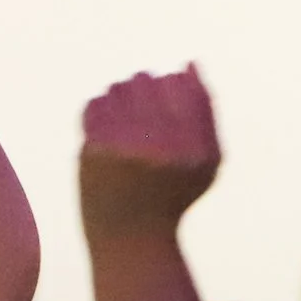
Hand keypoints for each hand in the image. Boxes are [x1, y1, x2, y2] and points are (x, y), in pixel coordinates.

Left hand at [79, 68, 221, 248]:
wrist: (130, 237)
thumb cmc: (172, 196)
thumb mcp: (207, 160)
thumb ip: (205, 109)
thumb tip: (188, 63)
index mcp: (193, 144)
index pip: (181, 84)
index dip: (172, 84)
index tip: (167, 102)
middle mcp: (160, 144)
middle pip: (146, 81)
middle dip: (144, 89)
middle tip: (144, 111)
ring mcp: (123, 147)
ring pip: (117, 89)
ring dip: (122, 98)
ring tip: (127, 120)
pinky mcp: (94, 152)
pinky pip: (95, 105)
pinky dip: (102, 112)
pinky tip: (109, 130)